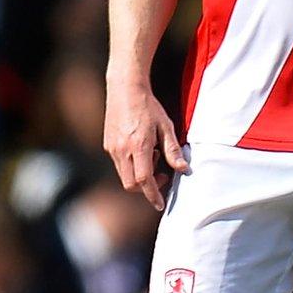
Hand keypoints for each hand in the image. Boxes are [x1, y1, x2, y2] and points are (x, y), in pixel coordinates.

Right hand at [103, 77, 185, 210]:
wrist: (124, 88)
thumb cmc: (147, 105)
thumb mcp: (166, 126)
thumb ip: (173, 150)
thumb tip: (184, 169)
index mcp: (138, 146)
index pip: (144, 181)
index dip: (153, 195)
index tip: (160, 204)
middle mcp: (122, 150)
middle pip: (131, 184)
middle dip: (147, 188)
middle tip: (162, 175)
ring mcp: (112, 148)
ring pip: (124, 175)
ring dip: (140, 175)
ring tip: (153, 155)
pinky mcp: (108, 144)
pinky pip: (119, 164)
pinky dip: (132, 165)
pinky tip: (142, 149)